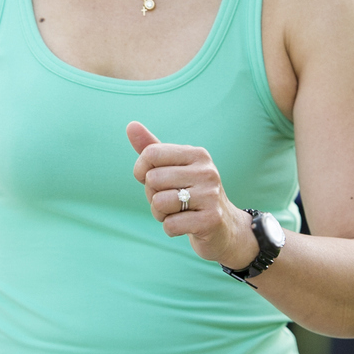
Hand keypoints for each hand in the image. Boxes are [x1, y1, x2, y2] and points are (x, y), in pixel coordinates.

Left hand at [126, 121, 254, 269]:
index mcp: (197, 154)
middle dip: (152, 195)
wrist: (223, 227)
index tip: (151, 180)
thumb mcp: (172, 168)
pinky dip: (170, 229)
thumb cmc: (190, 194)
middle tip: (170, 200)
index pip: (151, 153)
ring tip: (177, 212)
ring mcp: (211, 195)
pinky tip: (185, 226)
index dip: (141, 170)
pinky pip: (170, 224)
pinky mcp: (211, 219)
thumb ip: (151, 148)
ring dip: (160, 213)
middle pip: (152, 179)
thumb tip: (131, 125)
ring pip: (159, 202)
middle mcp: (207, 171)